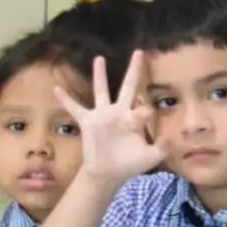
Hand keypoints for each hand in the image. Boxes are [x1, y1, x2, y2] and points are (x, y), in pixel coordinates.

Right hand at [53, 51, 164, 186]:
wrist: (108, 174)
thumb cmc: (129, 164)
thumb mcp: (149, 158)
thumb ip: (161, 149)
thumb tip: (169, 137)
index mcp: (134, 119)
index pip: (142, 109)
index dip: (145, 111)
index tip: (148, 112)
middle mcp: (119, 112)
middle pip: (128, 87)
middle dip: (134, 71)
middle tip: (140, 53)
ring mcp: (103, 115)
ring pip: (101, 91)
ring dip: (100, 75)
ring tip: (99, 58)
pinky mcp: (88, 122)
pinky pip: (75, 108)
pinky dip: (66, 100)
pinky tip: (57, 89)